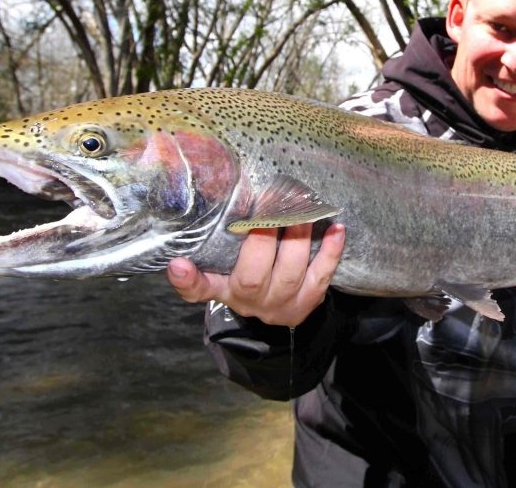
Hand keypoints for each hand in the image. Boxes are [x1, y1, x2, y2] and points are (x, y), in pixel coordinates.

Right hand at [166, 222, 344, 326]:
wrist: (278, 310)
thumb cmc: (247, 278)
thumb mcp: (222, 272)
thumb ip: (206, 257)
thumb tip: (183, 247)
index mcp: (224, 289)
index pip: (198, 289)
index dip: (188, 279)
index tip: (178, 264)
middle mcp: (250, 300)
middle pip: (251, 276)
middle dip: (261, 239)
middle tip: (270, 204)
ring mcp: (281, 303)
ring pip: (289, 273)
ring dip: (296, 239)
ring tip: (301, 210)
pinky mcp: (309, 301)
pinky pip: (322, 276)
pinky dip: (331, 252)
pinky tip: (337, 228)